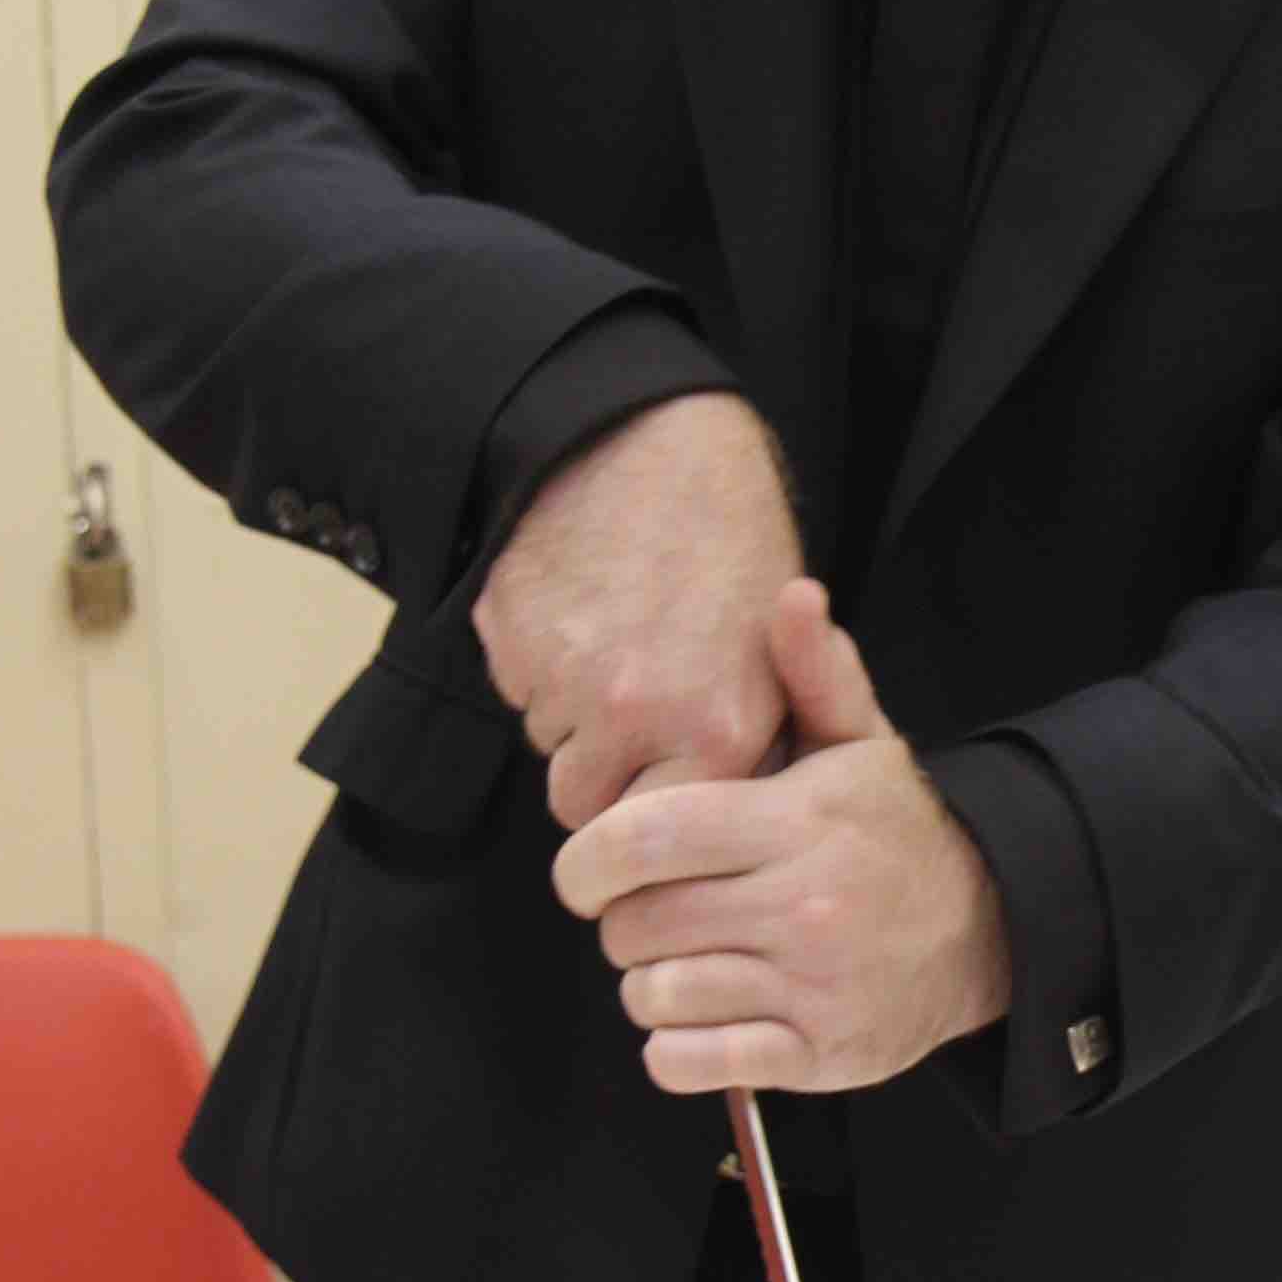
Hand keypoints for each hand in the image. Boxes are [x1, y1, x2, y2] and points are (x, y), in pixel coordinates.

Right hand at [473, 392, 802, 829]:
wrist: (650, 446)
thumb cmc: (729, 545)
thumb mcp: (771, 655)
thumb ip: (738, 746)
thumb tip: (714, 825)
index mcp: (717, 731)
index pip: (655, 835)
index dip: (648, 813)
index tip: (651, 792)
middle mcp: (637, 717)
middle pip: (584, 803)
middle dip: (598, 771)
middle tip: (627, 711)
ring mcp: (564, 678)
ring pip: (547, 741)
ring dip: (568, 711)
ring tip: (613, 637)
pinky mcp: (509, 639)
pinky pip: (515, 684)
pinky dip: (536, 661)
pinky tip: (578, 607)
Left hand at [552, 583, 1012, 1092]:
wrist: (992, 926)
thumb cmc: (898, 831)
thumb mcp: (861, 743)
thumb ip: (813, 673)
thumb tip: (792, 597)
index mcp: (797, 822)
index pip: (643, 841)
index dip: (584, 861)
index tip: (583, 873)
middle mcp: (804, 905)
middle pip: (638, 924)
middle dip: (621, 922)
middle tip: (649, 914)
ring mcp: (812, 986)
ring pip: (656, 995)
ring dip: (650, 983)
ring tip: (685, 960)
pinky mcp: (818, 1054)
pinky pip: (688, 1063)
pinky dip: (673, 1046)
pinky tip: (700, 1015)